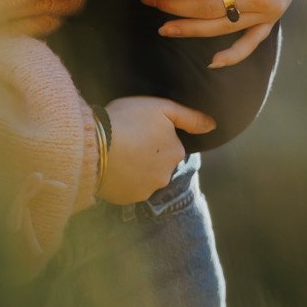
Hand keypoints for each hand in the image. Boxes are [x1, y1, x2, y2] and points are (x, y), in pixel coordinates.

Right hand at [98, 95, 215, 203]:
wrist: (93, 145)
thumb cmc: (127, 120)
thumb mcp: (161, 108)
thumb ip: (190, 117)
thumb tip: (213, 126)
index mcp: (176, 152)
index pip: (170, 144)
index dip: (153, 134)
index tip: (138, 128)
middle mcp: (165, 176)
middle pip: (158, 163)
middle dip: (147, 154)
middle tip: (127, 140)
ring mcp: (146, 190)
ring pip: (143, 177)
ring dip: (134, 168)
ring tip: (116, 153)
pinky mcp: (127, 199)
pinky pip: (127, 188)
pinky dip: (122, 179)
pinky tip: (110, 166)